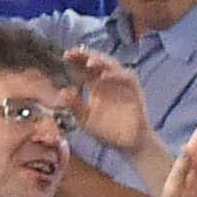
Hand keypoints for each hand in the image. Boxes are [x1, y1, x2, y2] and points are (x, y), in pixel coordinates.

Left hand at [60, 47, 153, 170]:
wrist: (126, 144)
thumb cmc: (106, 131)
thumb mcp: (85, 119)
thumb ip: (74, 106)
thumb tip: (62, 92)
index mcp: (95, 86)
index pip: (85, 68)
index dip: (77, 60)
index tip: (66, 55)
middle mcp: (108, 81)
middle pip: (98, 62)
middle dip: (87, 55)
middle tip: (74, 52)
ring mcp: (121, 84)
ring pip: (112, 66)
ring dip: (101, 62)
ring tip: (88, 62)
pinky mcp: (134, 91)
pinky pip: (126, 78)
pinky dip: (116, 75)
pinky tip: (103, 76)